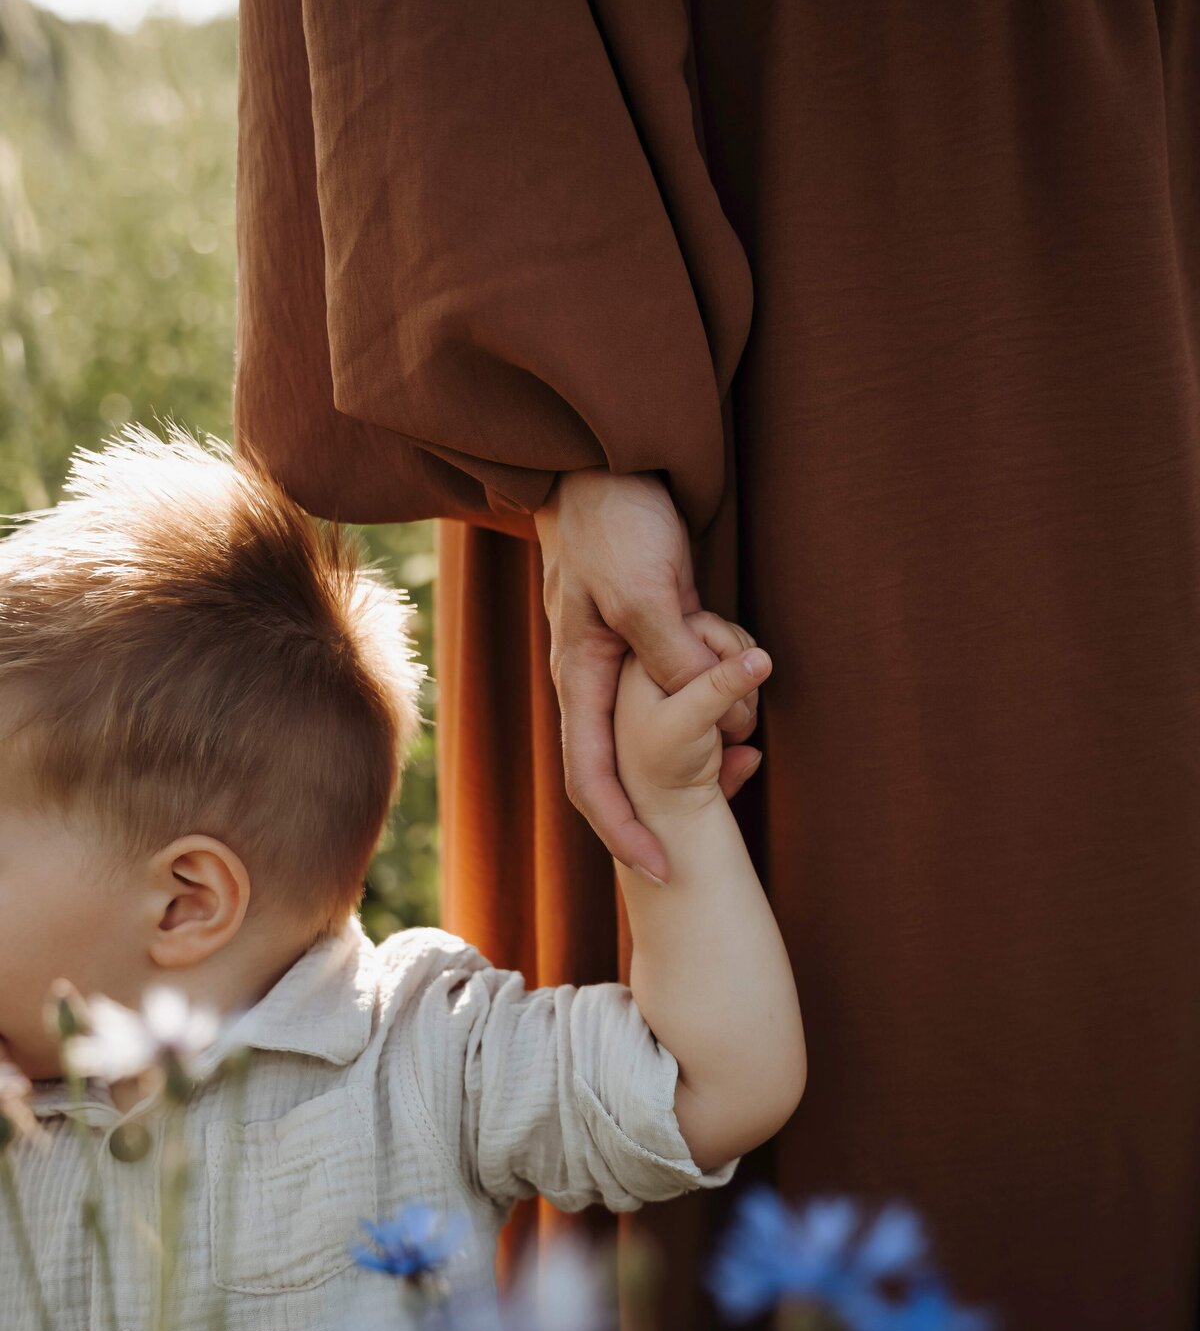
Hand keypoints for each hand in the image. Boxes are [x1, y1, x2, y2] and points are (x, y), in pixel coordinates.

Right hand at [535, 469, 762, 884]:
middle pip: (638, 760)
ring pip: (682, 716)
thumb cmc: (616, 520)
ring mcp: (630, 657)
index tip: (662, 871)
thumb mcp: (642, 591)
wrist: (613, 458)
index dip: (623, 833)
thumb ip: (672, 656)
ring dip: (722, 719)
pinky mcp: (660, 631)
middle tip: (738, 791)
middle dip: (688, 780)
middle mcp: (600, 679)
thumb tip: (705, 704)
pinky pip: (699, 677)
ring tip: (748, 704)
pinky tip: (750, 675)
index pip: (591, 782)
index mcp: (580, 678)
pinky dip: (728, 684)